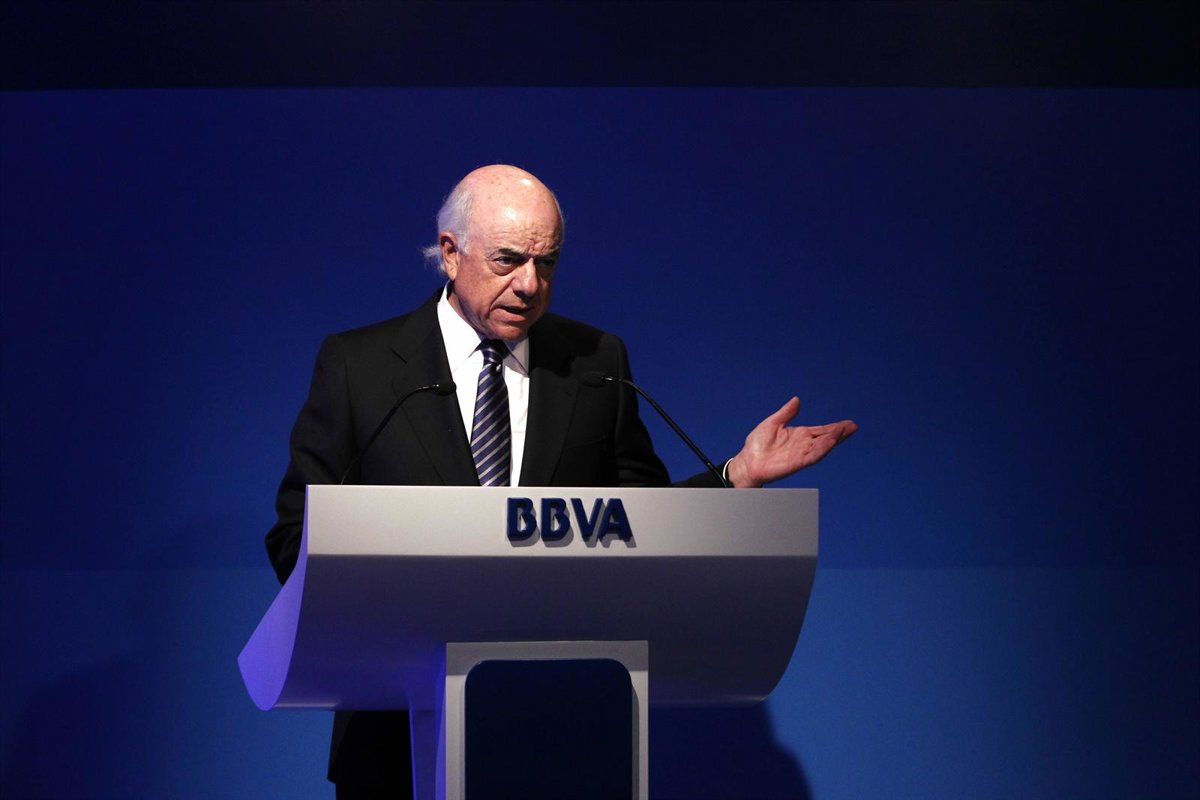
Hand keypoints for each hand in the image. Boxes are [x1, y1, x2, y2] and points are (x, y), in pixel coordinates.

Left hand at [725, 397, 857, 487]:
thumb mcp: (773, 422)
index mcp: (800, 435)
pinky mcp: (796, 463)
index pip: (822, 430)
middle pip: (826, 438)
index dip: (835, 427)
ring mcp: (801, 454)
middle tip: (853, 426)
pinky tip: (830, 442)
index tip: (849, 423)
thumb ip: (786, 412)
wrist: (748, 461)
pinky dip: (822, 449)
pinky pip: (813, 456)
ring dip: (833, 439)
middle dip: (840, 433)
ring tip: (844, 431)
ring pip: (822, 447)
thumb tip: (797, 399)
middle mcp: (804, 445)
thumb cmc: (757, 444)